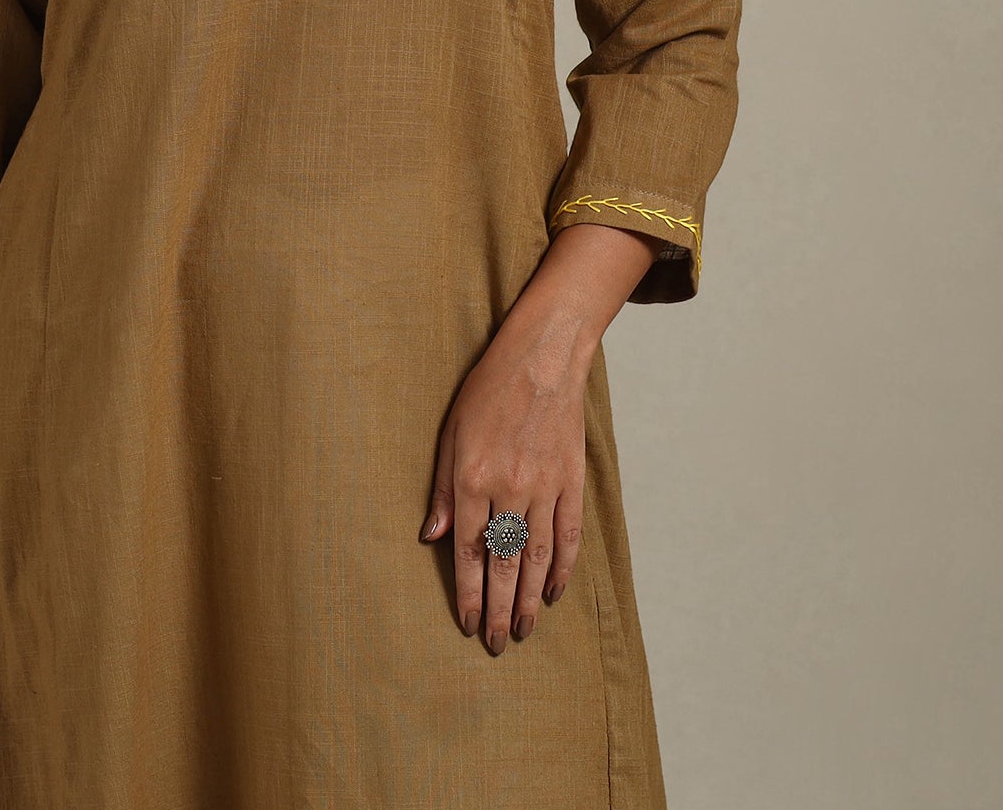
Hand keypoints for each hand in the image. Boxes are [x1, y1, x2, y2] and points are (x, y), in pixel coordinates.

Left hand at [420, 319, 589, 651]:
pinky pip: (568, 536)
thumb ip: (442, 488)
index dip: (467, 592)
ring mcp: (544, 488)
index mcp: (472, 478)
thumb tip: (431, 536)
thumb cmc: (489, 389)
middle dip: (499, 609)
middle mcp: (508, 490)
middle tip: (496, 644)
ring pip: (537, 558)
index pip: (467, 551)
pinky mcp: (571, 482)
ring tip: (525, 630)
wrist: (543, 358)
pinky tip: (556, 592)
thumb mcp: (450, 432)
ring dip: (530, 600)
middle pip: (503, 564)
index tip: (467, 623)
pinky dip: (563, 568)